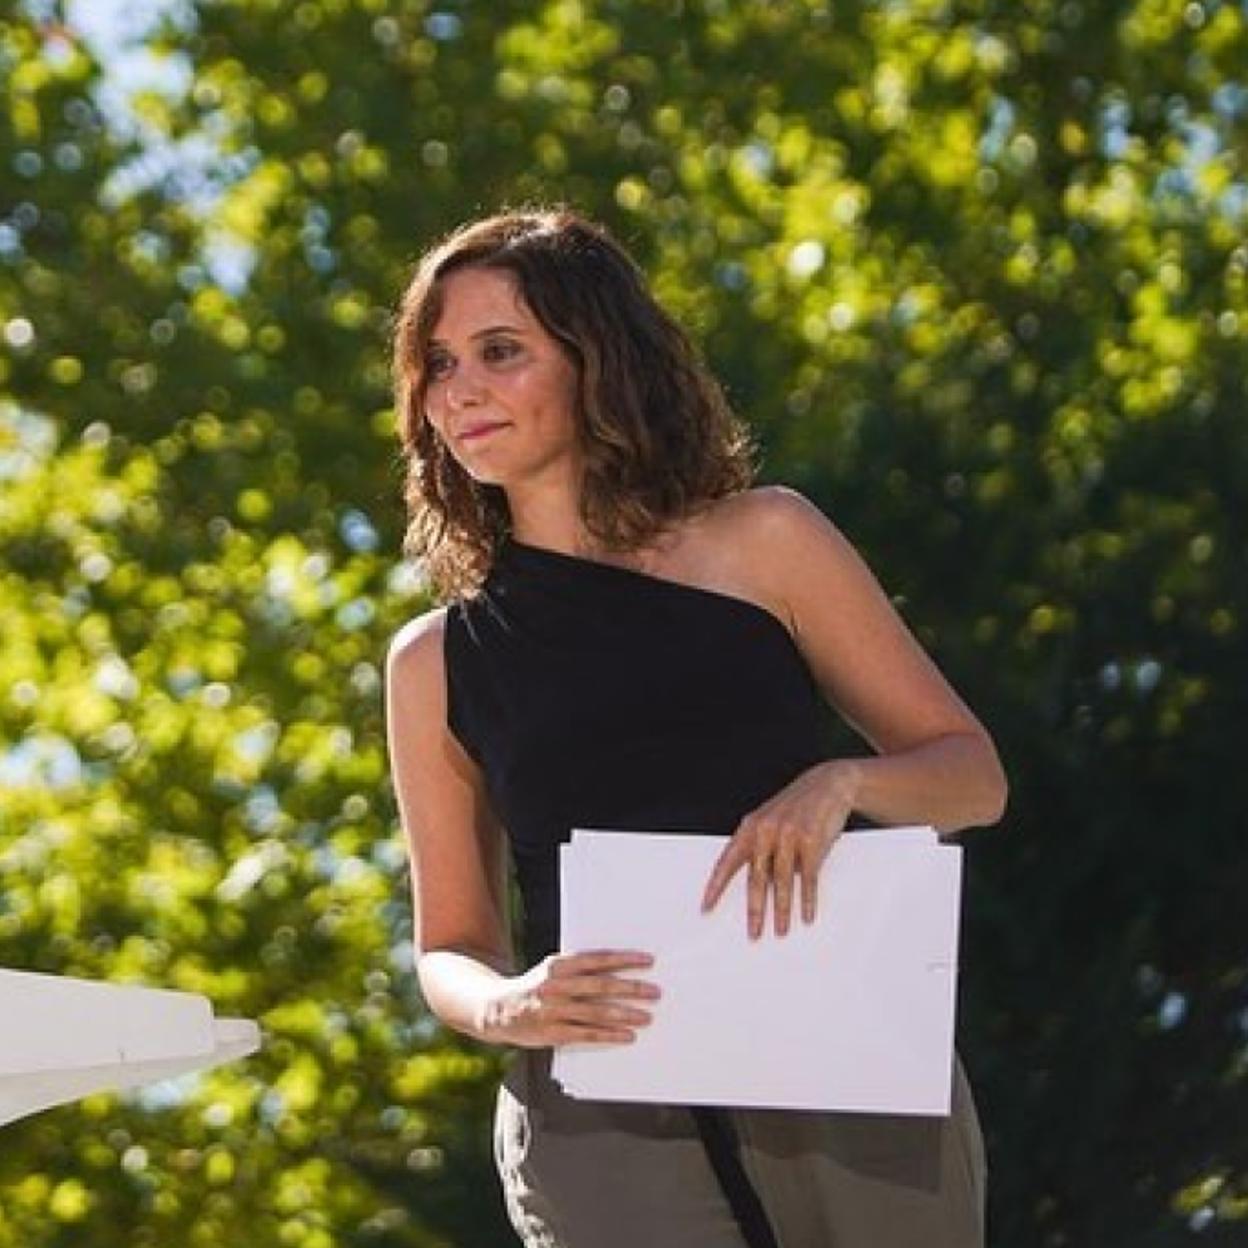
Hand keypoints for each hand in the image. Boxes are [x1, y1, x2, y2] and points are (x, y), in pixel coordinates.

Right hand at [482, 950, 659, 1047]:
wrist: (497, 1009)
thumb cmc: (535, 986)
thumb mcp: (553, 970)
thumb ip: (580, 968)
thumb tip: (619, 969)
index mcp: (559, 964)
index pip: (598, 959)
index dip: (625, 959)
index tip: (648, 961)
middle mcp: (556, 985)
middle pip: (601, 986)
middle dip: (631, 989)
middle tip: (656, 992)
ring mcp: (554, 1010)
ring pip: (597, 1012)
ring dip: (625, 1015)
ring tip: (647, 1017)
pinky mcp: (552, 1032)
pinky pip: (587, 1034)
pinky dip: (609, 1035)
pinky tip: (627, 1036)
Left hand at [701, 760, 858, 938]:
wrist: (828, 784)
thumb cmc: (796, 808)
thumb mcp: (771, 821)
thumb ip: (760, 847)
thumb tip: (757, 885)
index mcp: (750, 827)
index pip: (727, 861)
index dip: (715, 886)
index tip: (706, 907)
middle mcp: (766, 830)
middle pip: (756, 878)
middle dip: (755, 909)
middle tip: (753, 934)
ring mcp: (789, 835)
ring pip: (782, 881)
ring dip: (782, 910)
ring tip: (781, 931)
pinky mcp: (812, 840)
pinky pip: (808, 877)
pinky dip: (807, 899)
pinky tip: (806, 916)